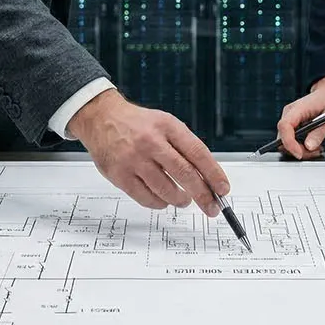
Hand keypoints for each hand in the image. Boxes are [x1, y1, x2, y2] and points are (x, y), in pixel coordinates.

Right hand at [69, 90, 229, 216]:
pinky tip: (163, 199)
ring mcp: (134, 160)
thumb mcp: (166, 124)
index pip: (198, 153)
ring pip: (166, 190)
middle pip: (185, 174)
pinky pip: (147, 198)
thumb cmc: (138, 125)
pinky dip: (160, 203)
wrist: (101, 118)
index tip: (223, 189)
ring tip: (184, 200)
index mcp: (167, 127)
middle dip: (203, 194)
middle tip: (212, 206)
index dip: (214, 174)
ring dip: (180, 200)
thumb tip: (208, 178)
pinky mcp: (120, 175)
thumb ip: (185, 147)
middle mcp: (151, 142)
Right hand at [275, 77, 324, 159]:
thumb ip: (320, 132)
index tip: (300, 154)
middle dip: (298, 149)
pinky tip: (313, 144)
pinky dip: (300, 146)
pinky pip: (290, 140)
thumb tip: (309, 147)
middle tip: (316, 151)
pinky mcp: (291, 125)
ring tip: (317, 148)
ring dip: (300, 149)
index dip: (289, 142)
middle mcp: (289, 113)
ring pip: (285, 142)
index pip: (285, 126)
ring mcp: (289, 119)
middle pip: (283, 138)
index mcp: (298, 108)